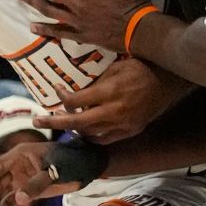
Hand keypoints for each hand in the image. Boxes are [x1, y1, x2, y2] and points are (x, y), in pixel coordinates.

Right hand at [0, 141, 80, 205]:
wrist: (86, 166)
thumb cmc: (71, 162)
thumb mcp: (55, 171)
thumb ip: (37, 184)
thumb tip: (18, 199)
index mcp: (21, 154)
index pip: (0, 165)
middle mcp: (16, 165)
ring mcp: (19, 178)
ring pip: (0, 193)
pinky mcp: (25, 190)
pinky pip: (10, 201)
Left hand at [34, 58, 182, 143]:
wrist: (168, 80)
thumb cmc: (140, 66)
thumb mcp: (115, 66)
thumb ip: (94, 80)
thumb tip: (74, 87)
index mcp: (109, 92)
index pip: (76, 101)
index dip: (61, 97)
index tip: (55, 90)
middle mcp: (113, 112)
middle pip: (77, 123)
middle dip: (54, 122)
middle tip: (37, 120)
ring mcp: (122, 124)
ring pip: (89, 134)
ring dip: (73, 129)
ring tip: (61, 121)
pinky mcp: (130, 130)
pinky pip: (105, 139)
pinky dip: (91, 135)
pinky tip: (83, 129)